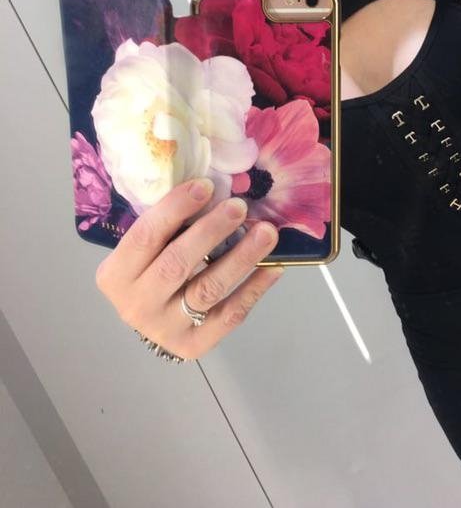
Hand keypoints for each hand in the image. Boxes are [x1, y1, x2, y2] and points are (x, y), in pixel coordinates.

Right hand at [95, 178, 282, 360]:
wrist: (150, 318)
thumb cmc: (151, 268)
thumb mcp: (146, 247)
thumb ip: (167, 224)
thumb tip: (213, 187)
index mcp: (115, 275)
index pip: (145, 236)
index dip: (176, 209)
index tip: (206, 185)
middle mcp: (136, 305)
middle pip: (177, 264)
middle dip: (212, 231)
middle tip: (240, 207)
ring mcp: (164, 329)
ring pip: (208, 290)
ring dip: (241, 258)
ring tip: (266, 233)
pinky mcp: (194, 345)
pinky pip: (229, 315)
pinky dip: (254, 289)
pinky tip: (273, 267)